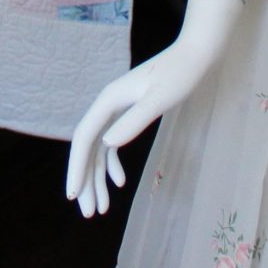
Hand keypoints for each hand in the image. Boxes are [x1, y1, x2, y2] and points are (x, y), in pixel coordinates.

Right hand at [63, 0, 242, 217]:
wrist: (196, 54)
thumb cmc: (180, 74)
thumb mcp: (159, 99)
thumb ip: (135, 120)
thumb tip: (108, 144)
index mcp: (108, 100)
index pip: (84, 138)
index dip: (76, 168)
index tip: (72, 194)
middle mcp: (107, 105)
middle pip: (88, 147)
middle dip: (85, 181)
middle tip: (88, 213)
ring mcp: (117, 109)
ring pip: (99, 148)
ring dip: (98, 178)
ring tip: (101, 208)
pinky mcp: (130, 112)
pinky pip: (112, 142)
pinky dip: (112, 163)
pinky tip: (120, 182)